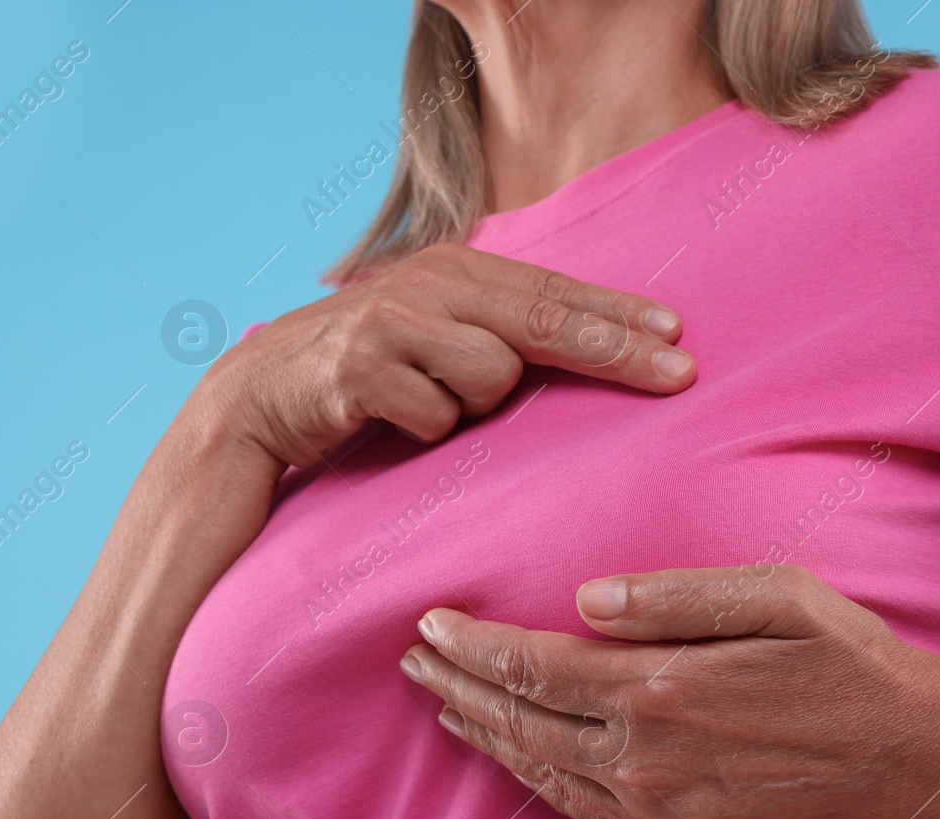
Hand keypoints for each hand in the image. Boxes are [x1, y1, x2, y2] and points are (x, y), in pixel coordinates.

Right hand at [190, 242, 696, 468]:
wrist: (260, 395)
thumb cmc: (364, 371)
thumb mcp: (432, 334)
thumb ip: (495, 329)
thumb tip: (595, 345)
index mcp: (454, 268)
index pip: (553, 291)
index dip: (618, 315)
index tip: (678, 339)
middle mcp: (429, 283)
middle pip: (542, 319)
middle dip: (612, 350)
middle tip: (676, 374)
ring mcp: (392, 321)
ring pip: (490, 376)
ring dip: (472, 406)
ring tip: (428, 404)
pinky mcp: (360, 368)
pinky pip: (435, 414)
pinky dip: (425, 429)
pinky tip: (389, 421)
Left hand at [399, 565, 939, 818]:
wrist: (918, 762)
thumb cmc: (850, 663)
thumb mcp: (775, 597)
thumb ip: (673, 597)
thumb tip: (584, 601)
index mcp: (661, 688)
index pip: (534, 665)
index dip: (474, 645)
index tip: (429, 625)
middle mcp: (647, 759)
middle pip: (521, 723)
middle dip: (459, 689)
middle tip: (413, 664)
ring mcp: (662, 813)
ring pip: (545, 775)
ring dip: (487, 739)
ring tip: (446, 710)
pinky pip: (587, 816)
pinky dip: (540, 785)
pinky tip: (519, 762)